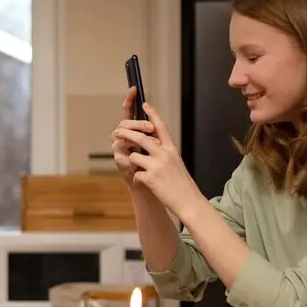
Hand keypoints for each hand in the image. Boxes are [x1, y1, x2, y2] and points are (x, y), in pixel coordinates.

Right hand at [110, 86, 155, 184]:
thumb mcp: (156, 142)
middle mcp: (121, 136)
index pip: (128, 111)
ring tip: (153, 144)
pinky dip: (134, 153)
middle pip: (125, 122)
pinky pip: (122, 152)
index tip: (133, 89)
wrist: (148, 183)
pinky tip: (143, 155)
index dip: (129, 100)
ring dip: (137, 136)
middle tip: (151, 128)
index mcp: (131, 129)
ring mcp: (118, 147)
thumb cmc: (152, 162)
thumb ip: (153, 129)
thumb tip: (152, 113)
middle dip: (138, 123)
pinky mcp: (119, 160)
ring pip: (121, 135)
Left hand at [114, 103, 201, 217]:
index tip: (145, 104)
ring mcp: (157, 166)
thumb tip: (151, 145)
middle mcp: (164, 154)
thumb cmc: (182, 184)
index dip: (152, 114)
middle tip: (117, 132)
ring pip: (134, 156)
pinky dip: (138, 179)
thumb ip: (164, 153)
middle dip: (126, 134)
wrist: (189, 202)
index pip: (161, 127)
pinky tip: (147, 185)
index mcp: (172, 149)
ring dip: (133, 164)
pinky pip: (135, 173)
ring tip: (142, 173)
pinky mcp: (150, 178)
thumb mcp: (176, 163)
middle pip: (141, 137)